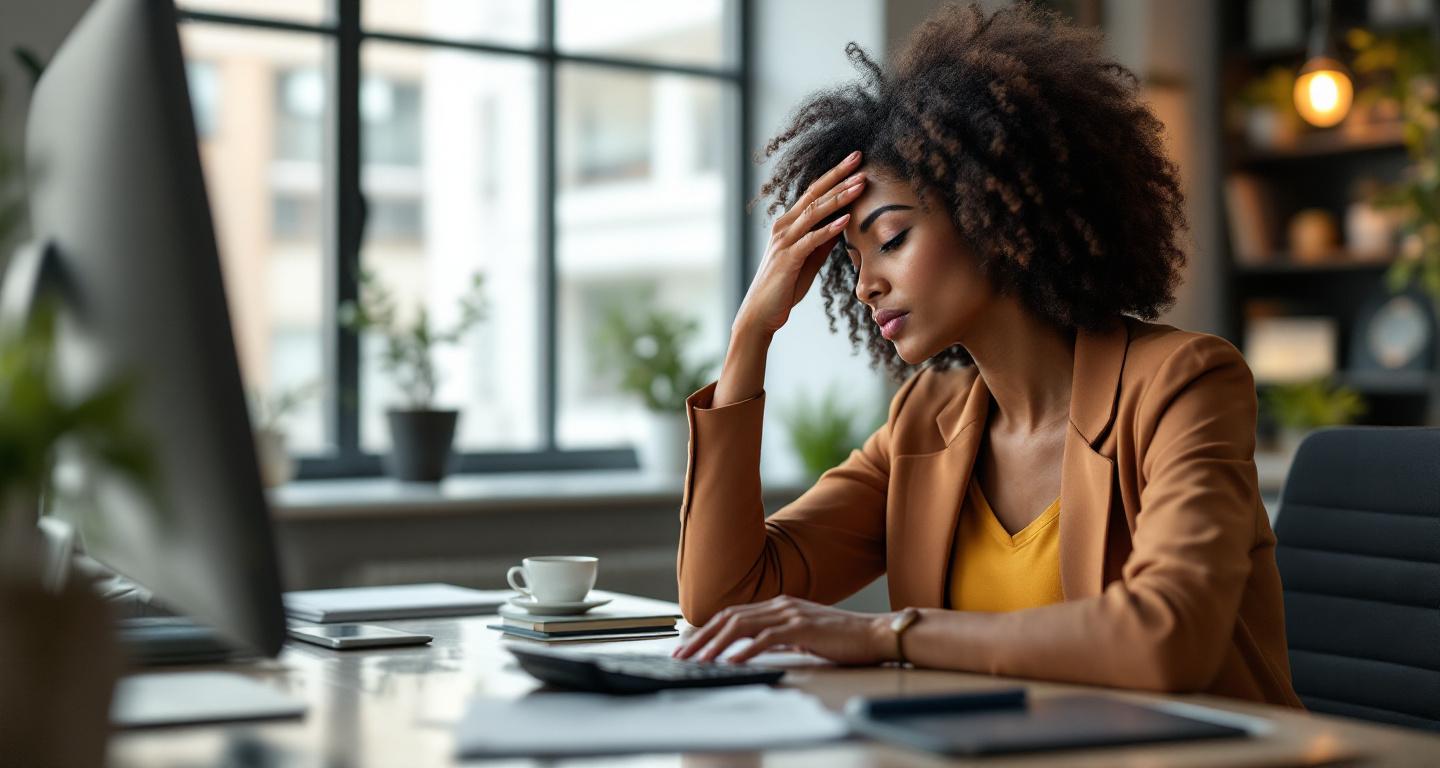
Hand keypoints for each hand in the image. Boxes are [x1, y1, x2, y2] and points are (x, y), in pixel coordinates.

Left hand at [671, 595, 894, 665]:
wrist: (873, 633)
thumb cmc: (841, 638)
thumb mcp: (802, 634)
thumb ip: (778, 636)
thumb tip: (751, 649)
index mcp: (778, 604)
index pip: (732, 614)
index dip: (707, 630)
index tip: (688, 647)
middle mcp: (780, 604)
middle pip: (729, 618)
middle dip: (701, 637)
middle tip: (681, 656)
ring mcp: (790, 614)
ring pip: (741, 627)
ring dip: (715, 645)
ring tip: (698, 660)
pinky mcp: (801, 629)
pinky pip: (765, 640)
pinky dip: (743, 651)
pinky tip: (730, 663)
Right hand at [734, 151, 866, 337]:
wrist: (761, 313)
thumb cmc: (784, 287)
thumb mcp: (809, 259)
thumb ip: (822, 241)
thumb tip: (842, 224)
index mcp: (789, 224)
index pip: (815, 193)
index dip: (835, 176)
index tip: (856, 161)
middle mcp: (784, 227)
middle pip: (814, 195)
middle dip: (839, 176)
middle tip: (860, 158)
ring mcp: (784, 242)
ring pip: (814, 213)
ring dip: (839, 198)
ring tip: (860, 186)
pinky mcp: (787, 259)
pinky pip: (810, 240)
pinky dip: (829, 229)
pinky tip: (845, 220)